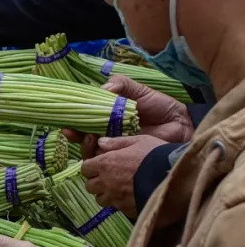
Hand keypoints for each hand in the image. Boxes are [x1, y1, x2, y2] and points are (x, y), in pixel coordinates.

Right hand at [64, 75, 191, 156]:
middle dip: (75, 136)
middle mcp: (107, 133)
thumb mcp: (139, 91)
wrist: (179, 124)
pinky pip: (104, 161)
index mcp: (108, 117)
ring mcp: (114, 147)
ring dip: (85, 146)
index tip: (67, 123)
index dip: (73, 122)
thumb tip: (102, 88)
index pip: (84, 120)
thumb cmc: (160, 107)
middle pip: (82, 137)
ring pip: (89, 151)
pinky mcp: (122, 159)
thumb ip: (122, 85)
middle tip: (77, 132)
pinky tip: (101, 149)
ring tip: (92, 138)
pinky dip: (98, 156)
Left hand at [80, 135, 165, 217]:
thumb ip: (117, 143)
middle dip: (97, 182)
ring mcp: (115, 198)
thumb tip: (100, 142)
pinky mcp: (126, 209)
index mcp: (105, 164)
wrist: (174, 176)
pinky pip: (116, 207)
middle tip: (110, 177)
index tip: (101, 165)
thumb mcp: (138, 141)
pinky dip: (119, 203)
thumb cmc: (155, 154)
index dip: (92, 167)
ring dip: (106, 194)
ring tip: (119, 189)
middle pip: (90, 186)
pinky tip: (131, 196)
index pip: (85, 168)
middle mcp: (105, 183)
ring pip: (100, 199)